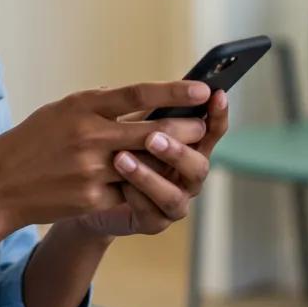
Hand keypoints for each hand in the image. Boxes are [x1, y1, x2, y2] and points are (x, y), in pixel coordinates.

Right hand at [0, 80, 213, 240]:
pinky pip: (129, 190)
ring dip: (170, 158)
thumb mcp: (62, 111)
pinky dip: (144, 184)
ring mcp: (91, 169)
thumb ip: (99, 106)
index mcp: (82, 106)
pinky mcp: (91, 198)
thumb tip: (139, 100)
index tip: (201, 88)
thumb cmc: (32, 142)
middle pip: (151, 130)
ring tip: (190, 152)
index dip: (173, 91)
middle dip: (184, 128)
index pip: (137, 94)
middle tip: (204, 123)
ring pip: (146, 163)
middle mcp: (89, 135)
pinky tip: (156, 180)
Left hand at [71, 87, 229, 238]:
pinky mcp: (154, 222)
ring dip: (148, 176)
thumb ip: (152, 109)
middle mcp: (188, 176)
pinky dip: (134, 196)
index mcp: (190, 146)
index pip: (211, 129)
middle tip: (152, 137)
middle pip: (199, 166)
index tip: (216, 95)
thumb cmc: (117, 145)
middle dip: (177, 151)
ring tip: (121, 159)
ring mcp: (174, 201)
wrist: (91, 187)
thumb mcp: (132, 121)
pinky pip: (150, 214)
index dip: (217, 114)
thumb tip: (165, 84)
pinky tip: (117, 184)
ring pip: (173, 195)